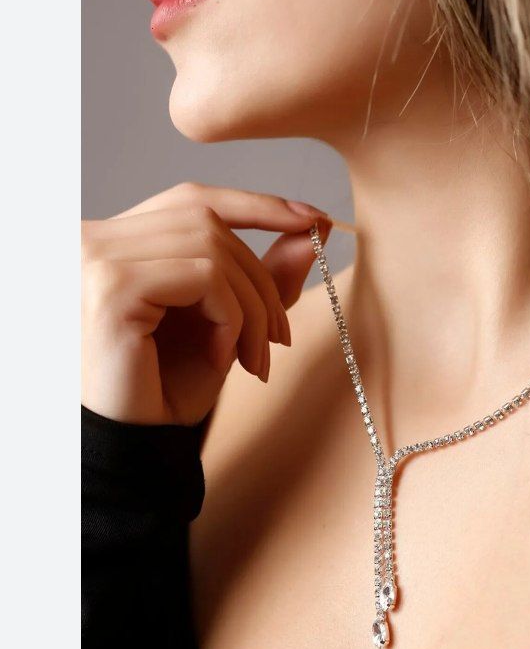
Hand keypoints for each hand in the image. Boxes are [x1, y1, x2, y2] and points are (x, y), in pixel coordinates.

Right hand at [81, 182, 330, 424]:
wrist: (132, 448)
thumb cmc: (167, 389)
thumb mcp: (227, 325)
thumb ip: (263, 276)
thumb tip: (314, 229)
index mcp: (118, 243)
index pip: (191, 200)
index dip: (255, 204)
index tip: (312, 219)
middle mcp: (96, 239)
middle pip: (207, 223)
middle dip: (260, 279)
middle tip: (280, 338)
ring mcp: (97, 258)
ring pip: (212, 248)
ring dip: (252, 307)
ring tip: (254, 358)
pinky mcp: (111, 286)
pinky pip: (204, 277)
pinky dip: (231, 318)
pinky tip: (222, 359)